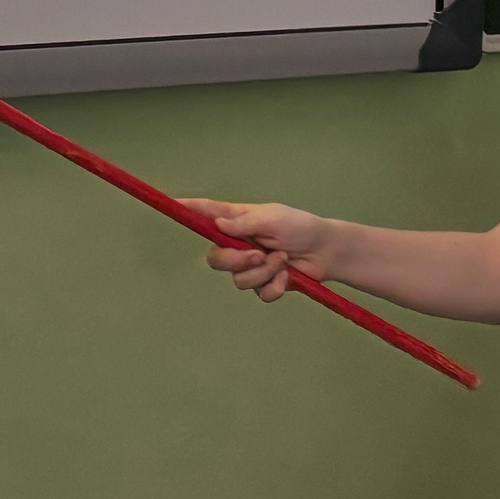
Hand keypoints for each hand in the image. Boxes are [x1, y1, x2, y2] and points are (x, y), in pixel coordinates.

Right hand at [178, 198, 334, 302]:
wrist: (326, 252)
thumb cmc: (301, 227)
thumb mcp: (273, 219)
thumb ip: (244, 224)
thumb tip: (218, 226)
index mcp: (238, 221)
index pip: (207, 214)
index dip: (189, 210)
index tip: (173, 204)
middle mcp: (240, 243)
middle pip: (216, 259)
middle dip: (236, 261)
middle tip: (258, 255)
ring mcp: (251, 266)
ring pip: (239, 280)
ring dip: (264, 272)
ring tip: (283, 261)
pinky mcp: (265, 283)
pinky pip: (259, 294)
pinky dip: (275, 287)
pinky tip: (287, 277)